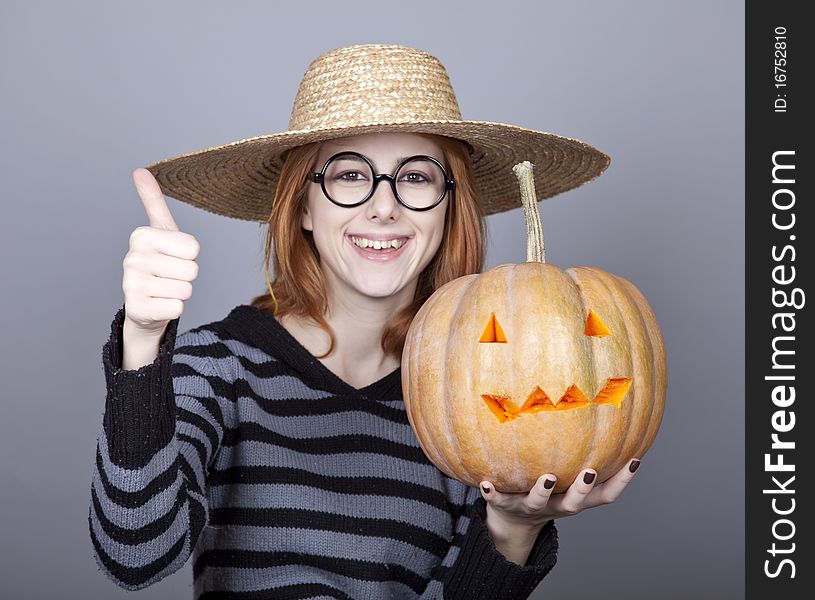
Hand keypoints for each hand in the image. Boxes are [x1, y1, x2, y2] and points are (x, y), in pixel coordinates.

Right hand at [122, 168, 200, 336]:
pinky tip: (159, 304)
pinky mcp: (137, 309)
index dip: (189, 256)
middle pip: (192, 270)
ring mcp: (131, 285)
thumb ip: (153, 201)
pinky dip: (173, 308)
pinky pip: (177, 308)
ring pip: (185, 289)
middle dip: (186, 276)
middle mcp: (132, 258)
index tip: (172, 257)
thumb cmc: (159, 263)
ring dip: (180, 292)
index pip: (193, 248)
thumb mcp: (160, 231)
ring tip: (164, 289)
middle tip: (169, 276)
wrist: (145, 305)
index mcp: (141, 236)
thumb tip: (139, 171)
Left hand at [480, 458, 641, 535]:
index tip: (635, 460)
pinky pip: (498, 500)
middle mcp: (556, 504)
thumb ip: (581, 453)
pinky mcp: (505, 505)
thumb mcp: (567, 477)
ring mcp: (531, 506)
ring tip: (546, 477)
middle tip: (590, 471)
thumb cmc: (546, 490)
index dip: (622, 481)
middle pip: (575, 501)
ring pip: (538, 501)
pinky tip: (485, 481)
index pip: (605, 494)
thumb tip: (601, 408)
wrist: (511, 521)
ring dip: (542, 490)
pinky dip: (492, 492)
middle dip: (583, 488)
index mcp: (574, 498)